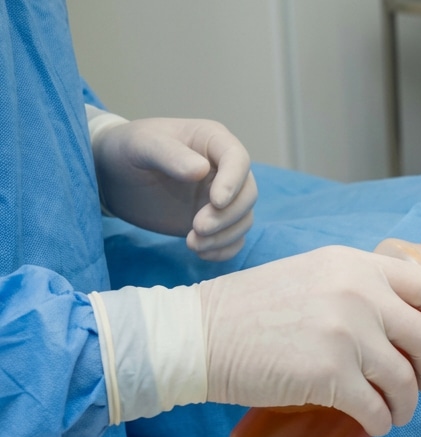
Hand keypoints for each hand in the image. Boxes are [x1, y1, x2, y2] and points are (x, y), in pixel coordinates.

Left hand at [92, 117, 256, 260]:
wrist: (113, 176)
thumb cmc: (127, 150)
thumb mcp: (141, 145)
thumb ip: (169, 154)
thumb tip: (201, 170)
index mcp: (212, 141)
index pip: (238, 159)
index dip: (233, 182)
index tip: (216, 202)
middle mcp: (224, 169)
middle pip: (247, 194)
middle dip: (227, 216)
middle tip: (197, 228)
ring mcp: (222, 198)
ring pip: (243, 219)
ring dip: (224, 236)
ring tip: (192, 243)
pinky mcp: (215, 221)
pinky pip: (233, 239)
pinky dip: (223, 250)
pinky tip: (200, 252)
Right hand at [200, 245, 420, 434]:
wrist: (199, 334)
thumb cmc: (252, 309)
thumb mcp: (313, 275)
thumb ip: (355, 285)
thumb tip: (400, 317)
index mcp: (357, 265)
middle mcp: (359, 294)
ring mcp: (346, 334)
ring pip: (406, 381)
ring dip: (408, 405)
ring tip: (396, 412)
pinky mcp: (330, 375)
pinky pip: (377, 409)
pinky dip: (382, 423)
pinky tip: (375, 426)